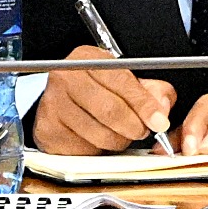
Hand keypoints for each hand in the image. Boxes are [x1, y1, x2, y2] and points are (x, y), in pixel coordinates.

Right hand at [30, 45, 177, 154]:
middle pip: (109, 110)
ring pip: (97, 134)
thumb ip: (152, 90)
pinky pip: (82, 149)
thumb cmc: (99, 87)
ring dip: (118, 140)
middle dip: (134, 126)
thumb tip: (161, 109)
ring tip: (121, 133)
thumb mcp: (128, 79)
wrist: (62, 98)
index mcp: (87, 59)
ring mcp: (52, 106)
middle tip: (143, 130)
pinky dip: (98, 149)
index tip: (159, 121)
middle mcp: (65, 79)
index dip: (144, 104)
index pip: (121, 82)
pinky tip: (99, 138)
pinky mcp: (46, 131)